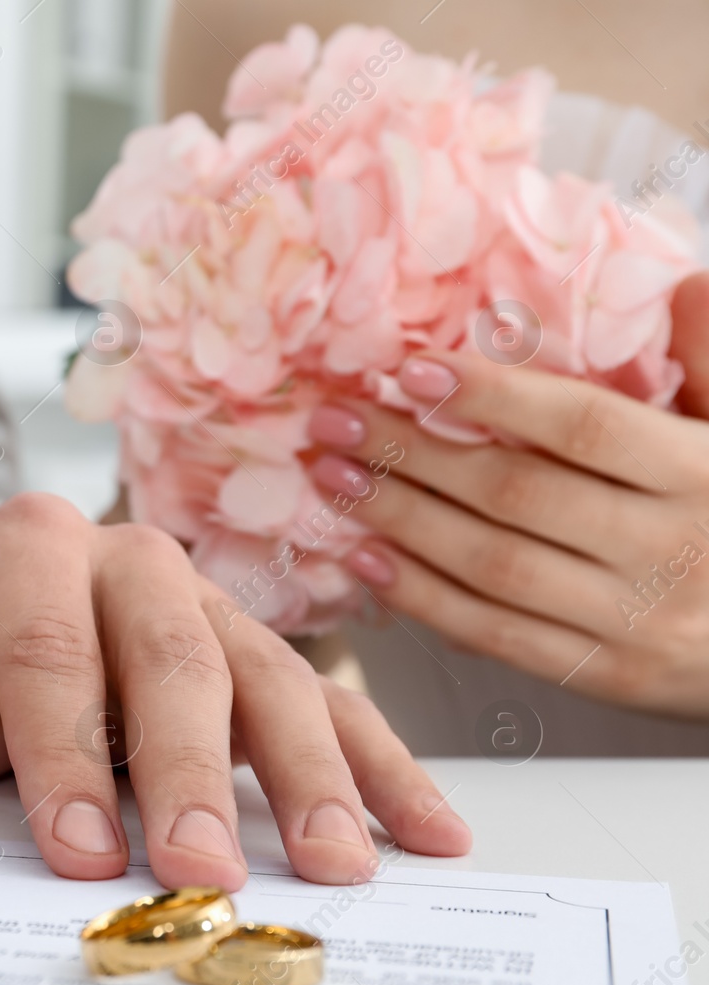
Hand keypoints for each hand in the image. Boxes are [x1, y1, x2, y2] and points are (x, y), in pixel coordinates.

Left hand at [0, 493, 470, 889]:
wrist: (10, 610)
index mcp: (29, 550)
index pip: (48, 648)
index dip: (59, 751)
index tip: (76, 853)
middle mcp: (132, 560)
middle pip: (170, 658)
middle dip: (188, 770)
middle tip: (201, 868)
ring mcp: (210, 604)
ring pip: (268, 676)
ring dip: (308, 775)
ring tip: (332, 867)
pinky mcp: (264, 650)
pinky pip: (334, 701)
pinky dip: (383, 767)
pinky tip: (425, 833)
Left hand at [305, 273, 708, 714]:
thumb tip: (679, 288)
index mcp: (705, 476)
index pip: (584, 428)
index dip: (494, 396)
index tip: (412, 369)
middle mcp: (670, 551)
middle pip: (518, 495)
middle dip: (414, 454)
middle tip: (337, 422)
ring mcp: (635, 622)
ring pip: (495, 566)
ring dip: (401, 520)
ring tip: (333, 479)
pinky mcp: (605, 675)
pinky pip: (497, 634)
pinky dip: (422, 596)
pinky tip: (367, 558)